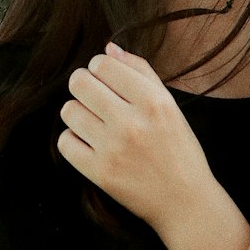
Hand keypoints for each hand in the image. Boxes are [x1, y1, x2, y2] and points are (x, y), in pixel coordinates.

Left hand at [57, 43, 212, 235]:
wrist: (184, 201)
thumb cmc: (178, 149)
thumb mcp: (169, 105)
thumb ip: (141, 72)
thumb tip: (109, 49)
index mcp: (153, 101)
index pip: (103, 64)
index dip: (98, 67)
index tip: (104, 77)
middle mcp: (132, 122)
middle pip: (79, 83)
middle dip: (82, 84)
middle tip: (93, 95)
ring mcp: (113, 149)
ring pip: (69, 111)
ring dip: (78, 112)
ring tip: (93, 121)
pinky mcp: (99, 173)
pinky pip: (65, 142)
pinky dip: (74, 139)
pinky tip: (89, 142)